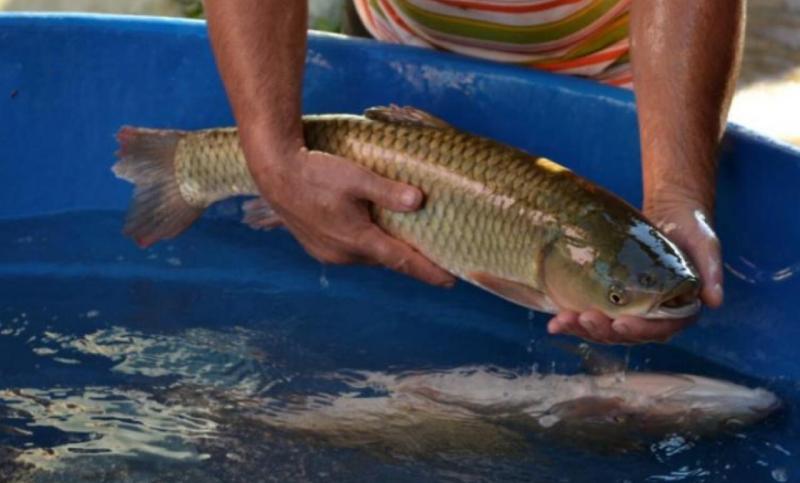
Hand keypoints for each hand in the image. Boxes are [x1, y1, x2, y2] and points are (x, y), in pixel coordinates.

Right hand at [246, 139, 455, 286]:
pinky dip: (365, 244)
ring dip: (383, 248)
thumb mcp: (357, 178)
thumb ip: (388, 191)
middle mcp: (344, 254)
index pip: (402, 262)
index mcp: (358, 240)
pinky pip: (350, 251)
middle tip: (431, 248)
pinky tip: (368, 229)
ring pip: (367, 255)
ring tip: (401, 236)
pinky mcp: (317, 248)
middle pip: (386, 258)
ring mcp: (328, 253)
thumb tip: (418, 202)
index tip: (451, 280)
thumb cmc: (316, 173)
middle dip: (407, 256)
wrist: (275, 173)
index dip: (428, 272)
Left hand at [547, 194, 721, 343]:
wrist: (670, 213)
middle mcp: (651, 317)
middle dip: (602, 331)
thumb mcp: (705, 245)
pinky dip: (572, 319)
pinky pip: (591, 315)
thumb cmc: (691, 229)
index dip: (639, 331)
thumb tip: (714, 300)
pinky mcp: (609, 300)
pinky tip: (554, 322)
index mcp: (677, 312)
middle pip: (625, 335)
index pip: (658, 330)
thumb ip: (711, 271)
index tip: (621, 323)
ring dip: (583, 328)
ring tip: (562, 321)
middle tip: (584, 319)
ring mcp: (628, 310)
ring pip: (604, 329)